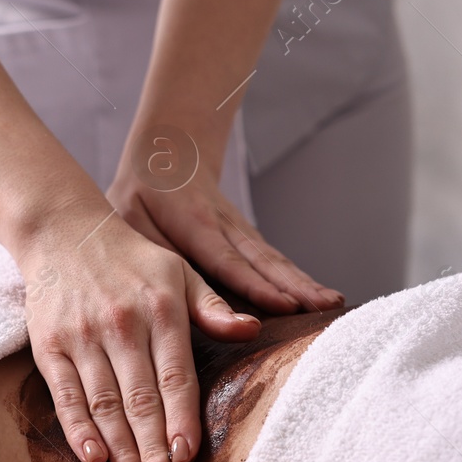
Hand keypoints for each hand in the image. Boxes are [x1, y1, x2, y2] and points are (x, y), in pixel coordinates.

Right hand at [18, 206, 259, 461]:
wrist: (63, 231)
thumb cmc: (132, 259)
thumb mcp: (181, 272)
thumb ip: (213, 308)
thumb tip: (251, 329)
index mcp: (161, 310)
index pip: (175, 376)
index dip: (181, 418)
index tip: (188, 455)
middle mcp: (122, 325)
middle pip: (141, 399)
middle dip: (153, 449)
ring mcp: (83, 337)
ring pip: (105, 404)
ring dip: (120, 450)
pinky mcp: (50, 346)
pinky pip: (66, 395)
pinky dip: (78, 429)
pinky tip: (94, 459)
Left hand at [108, 153, 343, 316]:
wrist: (169, 153)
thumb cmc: (142, 192)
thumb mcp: (130, 216)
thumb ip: (150, 251)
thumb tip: (168, 292)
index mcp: (194, 223)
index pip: (227, 260)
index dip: (255, 284)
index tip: (284, 304)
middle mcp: (226, 227)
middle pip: (264, 261)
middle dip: (296, 287)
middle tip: (324, 308)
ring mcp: (242, 232)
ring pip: (275, 261)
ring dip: (305, 283)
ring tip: (332, 304)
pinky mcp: (248, 238)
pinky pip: (275, 261)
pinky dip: (300, 279)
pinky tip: (320, 297)